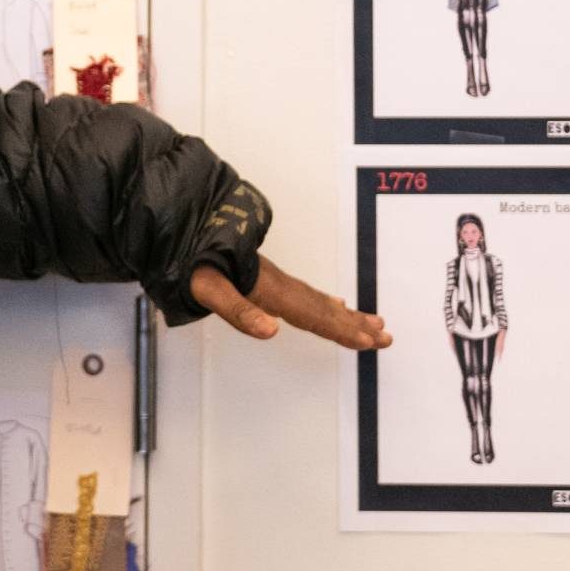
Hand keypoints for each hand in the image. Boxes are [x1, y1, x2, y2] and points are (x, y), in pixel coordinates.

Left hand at [191, 254, 389, 349]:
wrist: (183, 229)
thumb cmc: (192, 264)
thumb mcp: (207, 289)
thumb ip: (239, 311)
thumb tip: (273, 331)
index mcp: (269, 291)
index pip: (312, 316)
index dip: (342, 330)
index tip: (371, 341)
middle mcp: (278, 285)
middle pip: (323, 309)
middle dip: (355, 325)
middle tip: (386, 336)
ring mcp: (275, 281)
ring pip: (318, 301)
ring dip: (347, 316)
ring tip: (375, 323)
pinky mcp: (267, 279)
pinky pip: (307, 295)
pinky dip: (325, 303)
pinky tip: (334, 305)